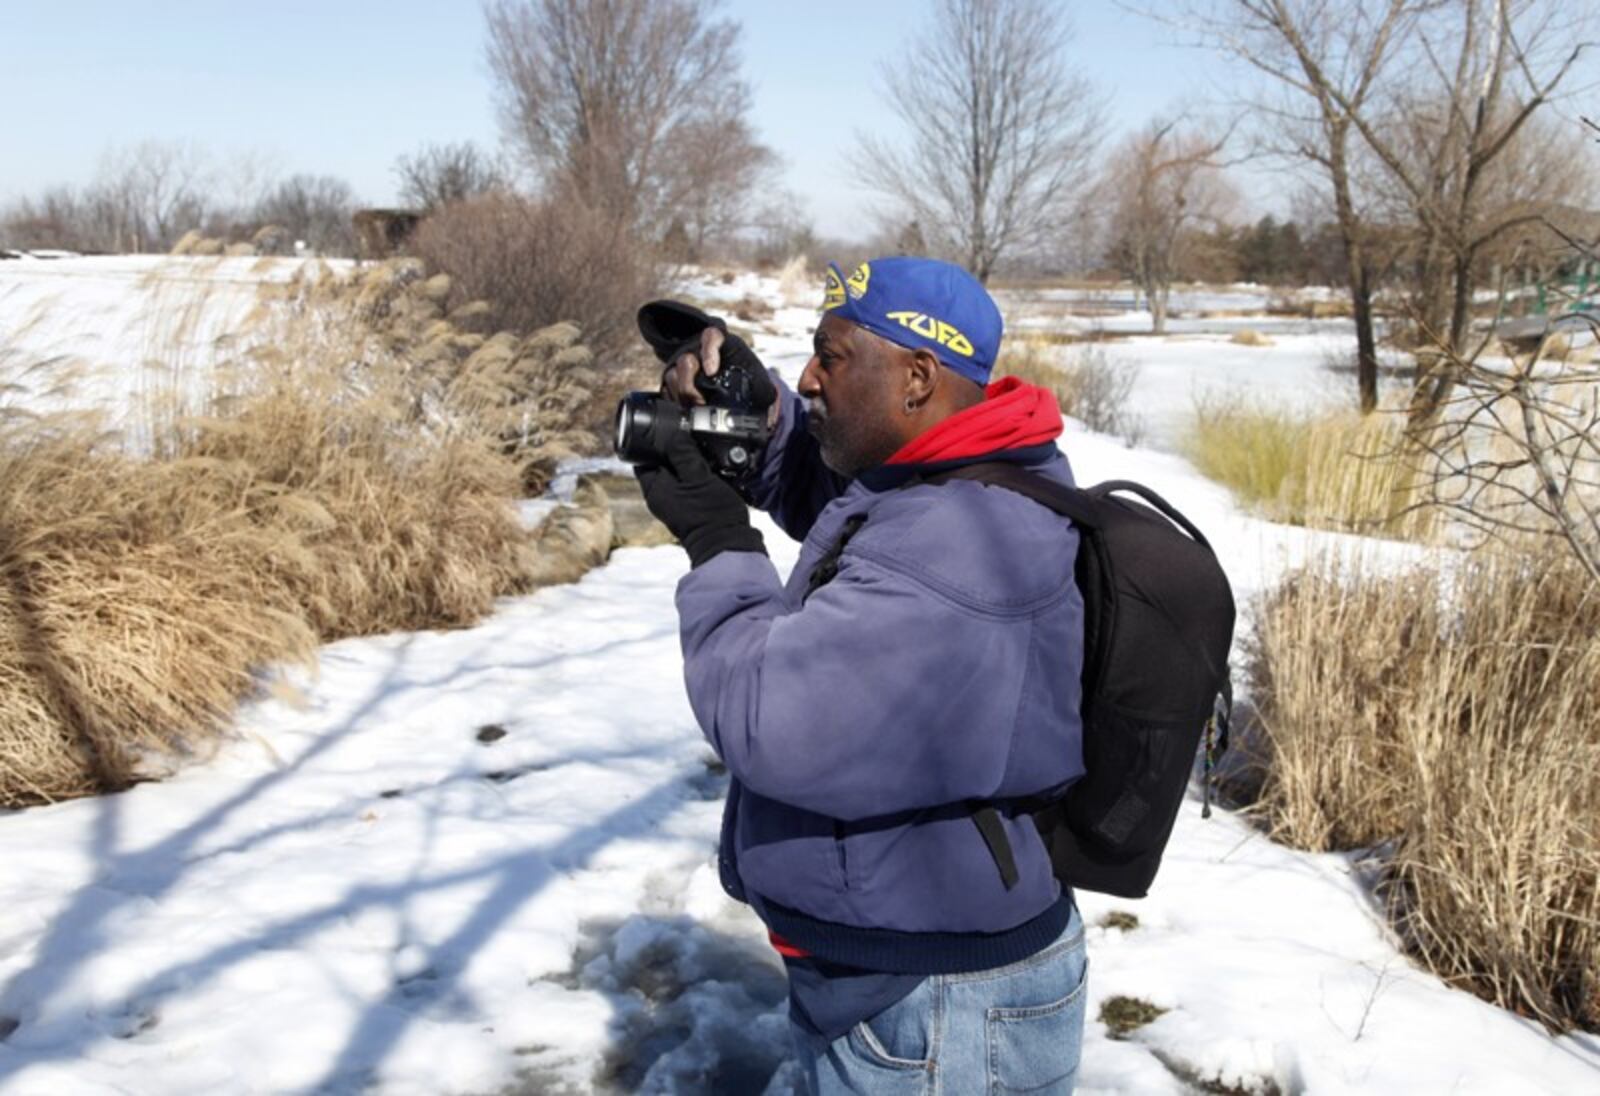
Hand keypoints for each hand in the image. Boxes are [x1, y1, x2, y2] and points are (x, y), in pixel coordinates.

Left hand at [636, 430, 765, 567]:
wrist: (729, 545)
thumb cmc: (711, 514)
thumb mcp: (698, 477)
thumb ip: (684, 454)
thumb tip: (674, 435)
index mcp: (655, 488)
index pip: (643, 458)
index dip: (653, 442)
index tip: (668, 430)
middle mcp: (662, 495)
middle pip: (662, 463)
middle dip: (676, 450)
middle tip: (692, 438)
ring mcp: (677, 501)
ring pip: (679, 472)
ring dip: (690, 461)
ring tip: (705, 453)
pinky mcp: (693, 506)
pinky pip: (691, 483)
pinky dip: (699, 473)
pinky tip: (713, 468)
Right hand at [638, 299, 777, 424]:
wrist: (741, 395)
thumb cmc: (752, 386)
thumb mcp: (761, 385)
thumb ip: (762, 390)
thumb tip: (765, 410)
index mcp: (723, 345)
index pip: (711, 336)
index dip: (708, 350)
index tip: (712, 370)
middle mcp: (701, 352)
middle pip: (686, 360)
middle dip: (691, 383)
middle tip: (701, 400)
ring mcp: (686, 368)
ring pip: (673, 375)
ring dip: (683, 394)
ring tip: (697, 407)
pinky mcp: (676, 383)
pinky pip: (667, 390)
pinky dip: (675, 401)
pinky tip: (686, 409)